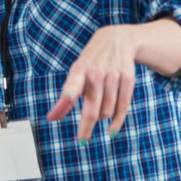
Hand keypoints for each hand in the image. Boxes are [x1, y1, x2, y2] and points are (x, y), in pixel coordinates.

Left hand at [46, 25, 136, 140]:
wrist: (117, 40)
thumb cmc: (91, 62)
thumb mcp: (76, 72)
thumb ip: (66, 96)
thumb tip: (52, 118)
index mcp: (79, 70)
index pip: (72, 85)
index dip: (68, 96)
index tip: (59, 110)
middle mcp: (97, 73)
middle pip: (92, 108)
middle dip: (86, 127)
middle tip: (81, 140)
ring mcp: (114, 76)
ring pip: (106, 111)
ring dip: (101, 118)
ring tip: (98, 113)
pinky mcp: (128, 80)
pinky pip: (122, 107)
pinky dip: (116, 122)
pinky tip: (111, 130)